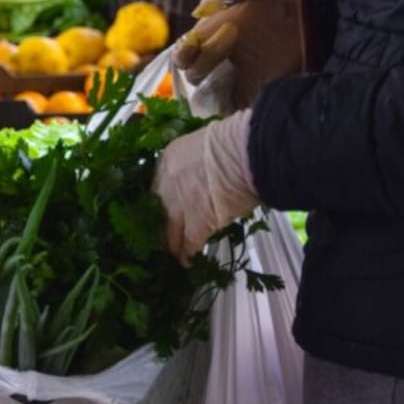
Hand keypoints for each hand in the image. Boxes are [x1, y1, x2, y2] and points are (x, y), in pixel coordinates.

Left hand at [152, 110, 257, 264]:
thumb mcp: (200, 145)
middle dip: (161, 228)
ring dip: (172, 246)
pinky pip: (189, 243)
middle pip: (157, 214)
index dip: (159, 205)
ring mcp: (179, 205)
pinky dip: (188, 254)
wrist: (247, 151)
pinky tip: (189, 261)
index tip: (162, 213)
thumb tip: (198, 179)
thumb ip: (191, 163)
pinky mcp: (197, 222)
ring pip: (170, 233)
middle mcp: (166, 184)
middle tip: (165, 238)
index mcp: (166, 161)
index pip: (155, 190)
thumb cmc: (233, 142)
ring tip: (176, 254)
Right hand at [173, 0, 304, 108]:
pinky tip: (238, 101)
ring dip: (212, 91)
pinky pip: (234, 107)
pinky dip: (230, 110)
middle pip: (194, 75)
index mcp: (209, 35)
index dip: (183, 53)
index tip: (192, 46)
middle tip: (231, 38)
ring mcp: (235, 76)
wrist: (308, 14)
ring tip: (230, 75)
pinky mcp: (253, 90)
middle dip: (205, 61)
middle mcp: (217, 59)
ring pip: (209, 96)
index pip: (183, 53)